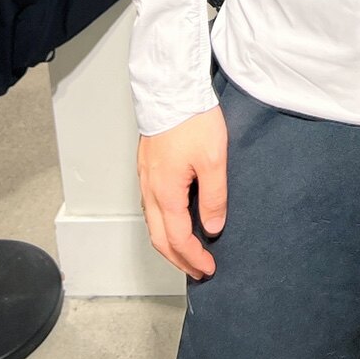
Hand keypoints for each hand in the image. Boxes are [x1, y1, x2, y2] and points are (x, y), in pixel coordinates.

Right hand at [137, 105, 227, 279]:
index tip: (208, 268)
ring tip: (187, 251)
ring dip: (169, 242)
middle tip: (197, 270)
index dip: (193, 258)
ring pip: (152, 223)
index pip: (177, 239)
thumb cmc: (192, 119)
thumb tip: (212, 227)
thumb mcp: (213, 160)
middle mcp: (151, 189)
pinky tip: (175, 219)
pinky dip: (163, 223)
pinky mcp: (147, 167)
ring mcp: (146, 178)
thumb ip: (213, 197)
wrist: (171, 89)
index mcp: (166, 192)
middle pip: (159, 238)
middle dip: (178, 259)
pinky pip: (151, 206)